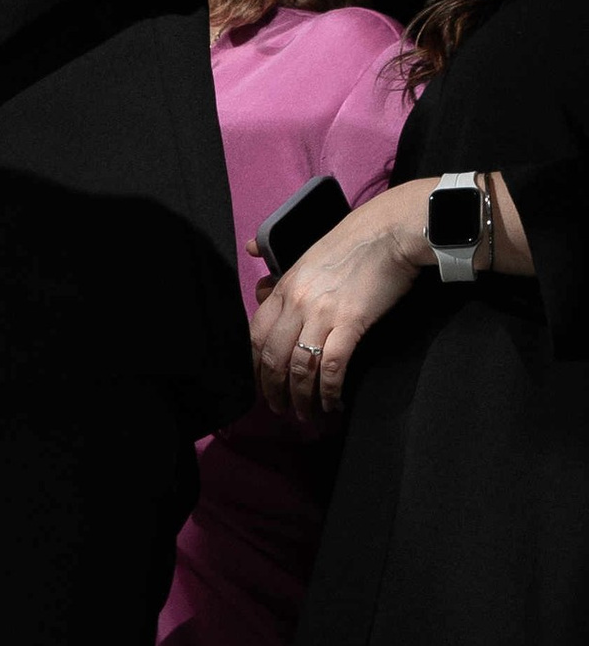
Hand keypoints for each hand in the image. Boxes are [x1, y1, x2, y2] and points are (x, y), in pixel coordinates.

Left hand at [249, 178, 431, 420]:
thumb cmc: (355, 241)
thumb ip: (282, 271)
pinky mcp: (351, 322)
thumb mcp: (308, 253)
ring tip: (306, 415)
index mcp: (284, 288)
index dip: (255, 367)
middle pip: (273, 358)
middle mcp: (297, 303)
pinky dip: (329, 390)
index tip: (261, 385)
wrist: (392, 230)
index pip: (255, 336)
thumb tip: (254, 261)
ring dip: (301, 397)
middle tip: (281, 410)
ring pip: (300, 367)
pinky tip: (333, 403)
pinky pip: (332, 366)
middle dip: (273, 391)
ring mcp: (322, 313)